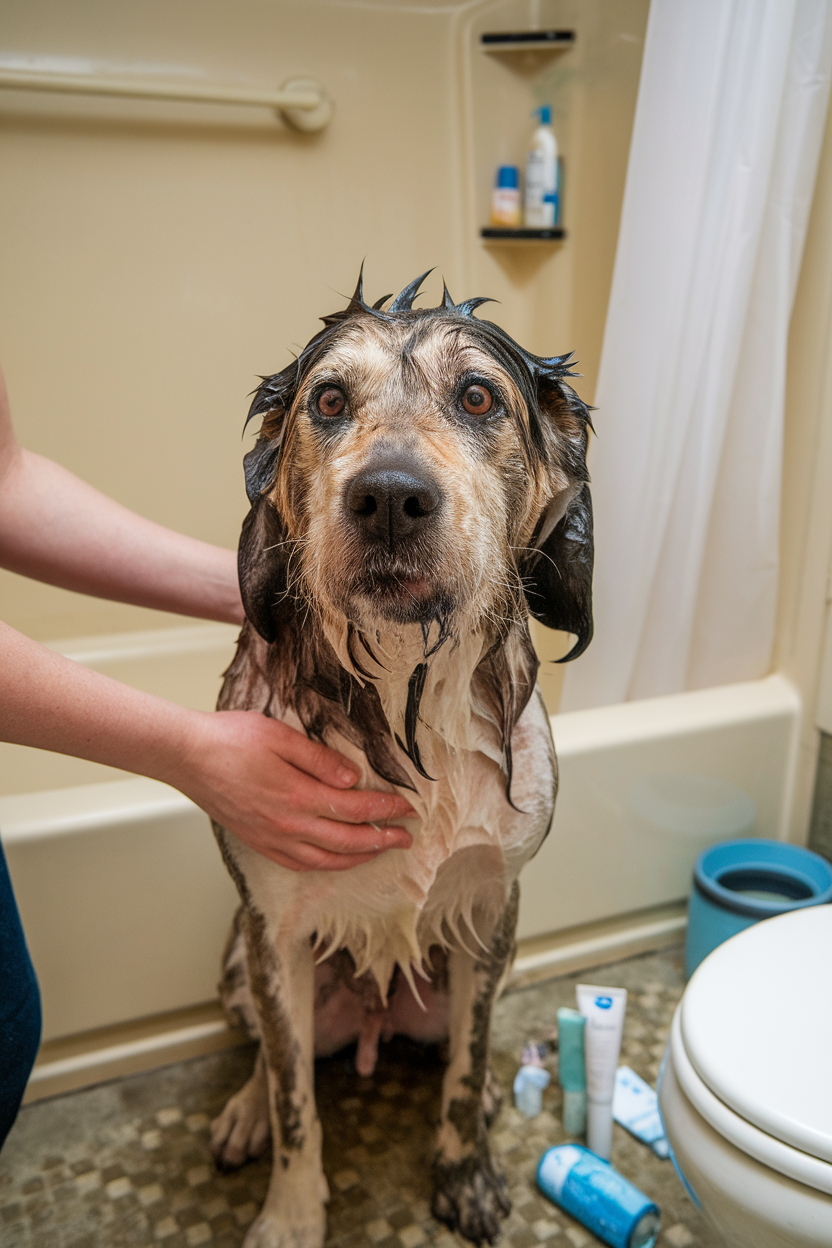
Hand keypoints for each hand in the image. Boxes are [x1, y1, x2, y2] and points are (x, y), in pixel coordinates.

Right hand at [172, 709, 414, 871]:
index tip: (408, 808)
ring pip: (325, 860)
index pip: (356, 810)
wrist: (186, 756)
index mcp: (299, 797)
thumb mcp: (281, 737)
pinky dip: (324, 866)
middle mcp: (288, 826)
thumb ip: (320, 760)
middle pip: (347, 841)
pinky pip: (298, 864)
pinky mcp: (257, 841)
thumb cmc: (230, 739)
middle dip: (381, 840)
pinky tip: (333, 860)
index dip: (386, 810)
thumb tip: (354, 778)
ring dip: (356, 859)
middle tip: (405, 839)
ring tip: (377, 851)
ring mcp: (271, 838)